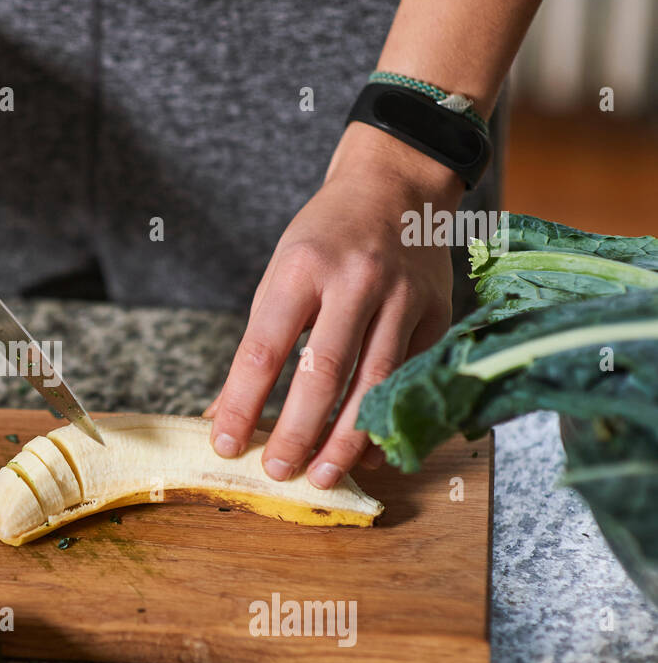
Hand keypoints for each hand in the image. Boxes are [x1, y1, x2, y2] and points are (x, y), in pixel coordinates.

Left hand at [205, 122, 462, 487]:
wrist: (396, 186)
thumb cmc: (325, 237)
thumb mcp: (280, 275)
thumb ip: (258, 345)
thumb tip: (225, 413)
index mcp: (301, 268)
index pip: (264, 348)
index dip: (243, 402)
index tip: (225, 443)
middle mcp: (355, 281)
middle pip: (325, 372)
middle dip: (299, 431)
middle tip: (277, 471)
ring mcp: (402, 297)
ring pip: (376, 383)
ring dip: (347, 439)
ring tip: (322, 476)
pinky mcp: (437, 314)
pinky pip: (410, 379)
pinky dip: (386, 420)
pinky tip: (365, 452)